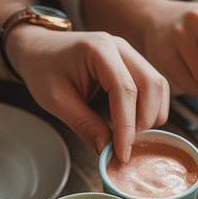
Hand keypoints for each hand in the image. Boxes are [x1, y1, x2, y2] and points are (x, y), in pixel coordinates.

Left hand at [6, 26, 168, 159]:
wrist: (39, 48)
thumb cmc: (42, 68)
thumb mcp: (55, 100)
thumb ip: (83, 124)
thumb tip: (106, 148)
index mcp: (98, 49)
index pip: (124, 89)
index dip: (127, 124)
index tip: (122, 151)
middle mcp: (120, 47)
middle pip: (151, 84)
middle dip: (144, 120)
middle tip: (126, 144)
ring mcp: (129, 53)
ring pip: (158, 86)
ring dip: (151, 115)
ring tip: (128, 134)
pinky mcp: (133, 63)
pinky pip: (154, 86)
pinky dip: (150, 108)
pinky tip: (133, 123)